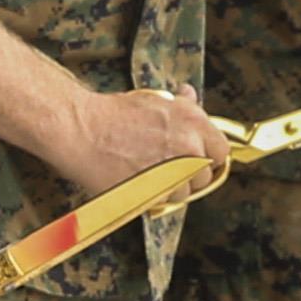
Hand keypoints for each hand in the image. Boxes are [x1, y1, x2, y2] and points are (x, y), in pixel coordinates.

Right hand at [46, 80, 242, 193]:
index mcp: (193, 123)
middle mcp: (188, 147)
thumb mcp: (153, 100)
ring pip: (182, 194)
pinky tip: (137, 186)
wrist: (79, 128)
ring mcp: (171, 172)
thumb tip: (190, 95)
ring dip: (169, 190)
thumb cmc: (110, 113)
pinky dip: (151, 200)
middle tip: (167, 172)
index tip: (198, 162)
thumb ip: (180, 105)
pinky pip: (161, 204)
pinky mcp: (152, 192)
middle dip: (188, 177)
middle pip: (203, 177)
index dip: (208, 158)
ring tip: (147, 178)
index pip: (221, 151)